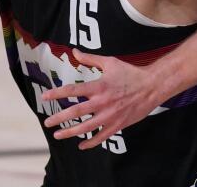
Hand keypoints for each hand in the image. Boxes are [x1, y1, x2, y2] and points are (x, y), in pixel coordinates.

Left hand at [41, 49, 162, 149]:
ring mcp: (110, 115)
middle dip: (58, 118)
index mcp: (98, 86)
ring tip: (57, 134)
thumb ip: (90, 59)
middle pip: (75, 112)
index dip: (56, 94)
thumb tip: (74, 51)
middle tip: (47, 122)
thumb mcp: (110, 62)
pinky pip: (101, 136)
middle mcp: (102, 102)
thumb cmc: (130, 73)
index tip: (44, 97)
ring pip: (86, 127)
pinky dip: (90, 142)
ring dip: (70, 132)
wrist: (151, 87)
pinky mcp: (118, 125)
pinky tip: (81, 145)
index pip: (72, 90)